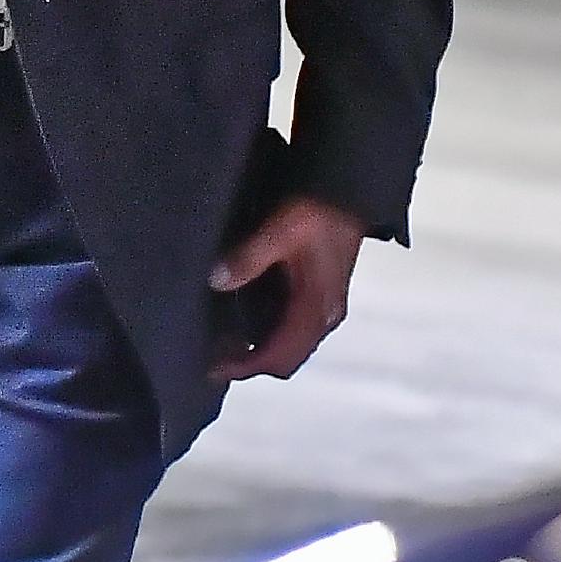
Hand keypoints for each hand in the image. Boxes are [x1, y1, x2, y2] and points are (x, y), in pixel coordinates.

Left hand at [208, 195, 366, 381]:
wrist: (349, 194)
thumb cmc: (318, 213)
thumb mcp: (280, 231)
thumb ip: (249, 258)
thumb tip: (217, 281)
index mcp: (316, 309)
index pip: (280, 356)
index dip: (245, 366)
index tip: (213, 367)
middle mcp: (323, 316)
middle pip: (286, 359)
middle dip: (249, 363)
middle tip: (211, 354)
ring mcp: (324, 308)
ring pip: (290, 345)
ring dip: (258, 349)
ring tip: (220, 339)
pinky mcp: (319, 295)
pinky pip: (292, 327)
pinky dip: (267, 332)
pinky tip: (243, 319)